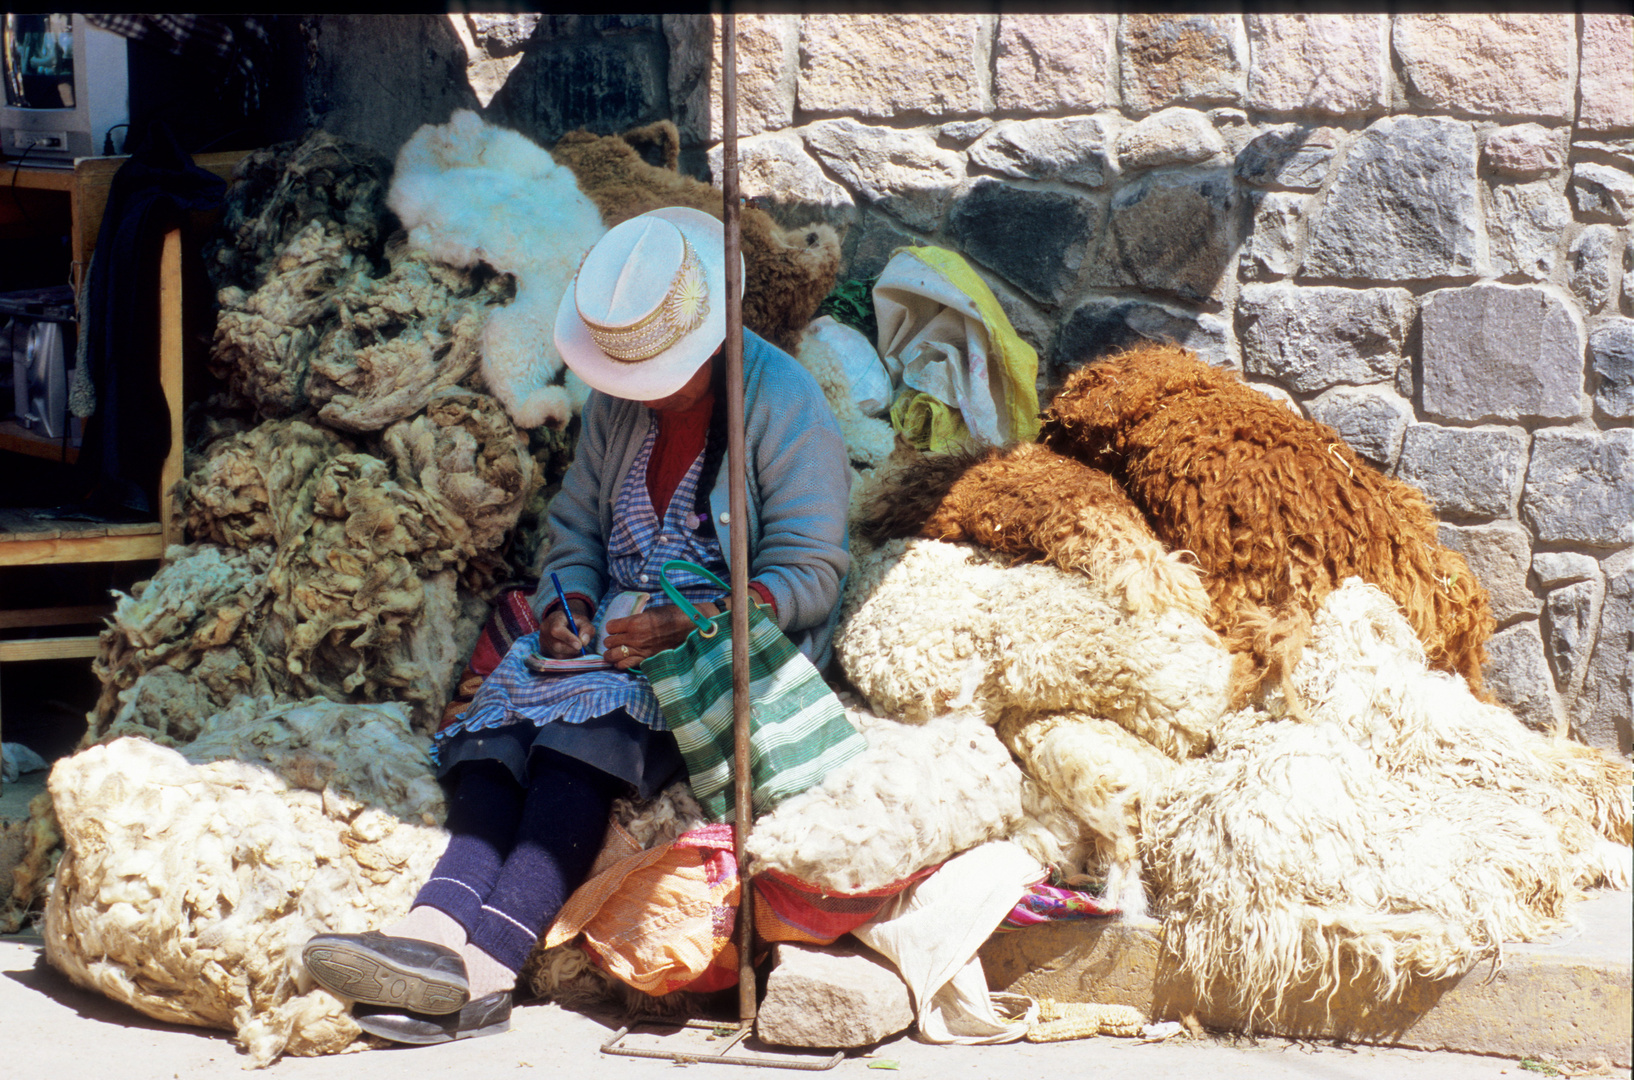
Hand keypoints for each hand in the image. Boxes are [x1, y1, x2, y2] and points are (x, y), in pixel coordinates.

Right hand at [540, 599, 593, 657]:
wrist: (564, 623)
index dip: (568, 639)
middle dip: (571, 649)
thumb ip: (587, 629)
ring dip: (569, 653)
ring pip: (556, 653)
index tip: (579, 645)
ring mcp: (543, 641)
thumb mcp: (584, 621)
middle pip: (556, 645)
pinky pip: (555, 657)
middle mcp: (545, 630)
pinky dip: (566, 656)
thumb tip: (584, 642)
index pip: (557, 630)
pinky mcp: (544, 649)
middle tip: (581, 648)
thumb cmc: (575, 622)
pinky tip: (570, 650)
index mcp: (554, 619)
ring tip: (576, 647)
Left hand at [603, 602, 719, 669]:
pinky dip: (621, 663)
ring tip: (615, 651)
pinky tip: (624, 659)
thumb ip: (636, 619)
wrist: (689, 627)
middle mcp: (634, 638)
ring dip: (612, 653)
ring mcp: (639, 651)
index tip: (616, 627)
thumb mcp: (651, 612)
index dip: (612, 627)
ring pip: (613, 656)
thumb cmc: (672, 615)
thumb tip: (627, 623)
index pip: (610, 627)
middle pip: (609, 642)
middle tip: (616, 639)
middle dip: (611, 640)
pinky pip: (625, 665)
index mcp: (634, 623)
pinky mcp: (646, 660)